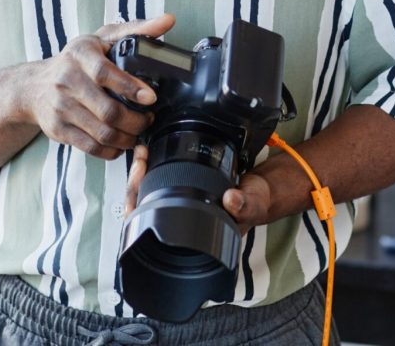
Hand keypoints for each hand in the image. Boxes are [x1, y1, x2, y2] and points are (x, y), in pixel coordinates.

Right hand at [24, 14, 174, 159]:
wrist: (34, 86)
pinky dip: (111, 150)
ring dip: (127, 138)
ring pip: (101, 133)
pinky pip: (90, 147)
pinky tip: (121, 143)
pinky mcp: (58, 130)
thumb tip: (168, 21)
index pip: (104, 73)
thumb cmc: (77, 59)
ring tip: (138, 131)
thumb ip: (138, 29)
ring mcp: (61, 108)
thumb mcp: (103, 37)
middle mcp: (66, 81)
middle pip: (107, 110)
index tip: (151, 97)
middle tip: (149, 118)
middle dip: (136, 120)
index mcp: (80, 54)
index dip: (130, 87)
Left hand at [124, 155, 273, 235]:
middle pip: (141, 215)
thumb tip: (231, 200)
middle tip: (140, 161)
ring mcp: (178, 212)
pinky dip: (148, 173)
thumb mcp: (253, 205)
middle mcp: (180, 228)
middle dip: (134, 186)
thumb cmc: (254, 205)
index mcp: (193, 239)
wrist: (259, 192)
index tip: (136, 189)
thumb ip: (245, 205)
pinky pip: (155, 188)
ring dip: (138, 178)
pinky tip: (147, 159)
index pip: (155, 235)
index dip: (137, 216)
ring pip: (144, 201)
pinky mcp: (180, 195)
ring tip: (141, 156)